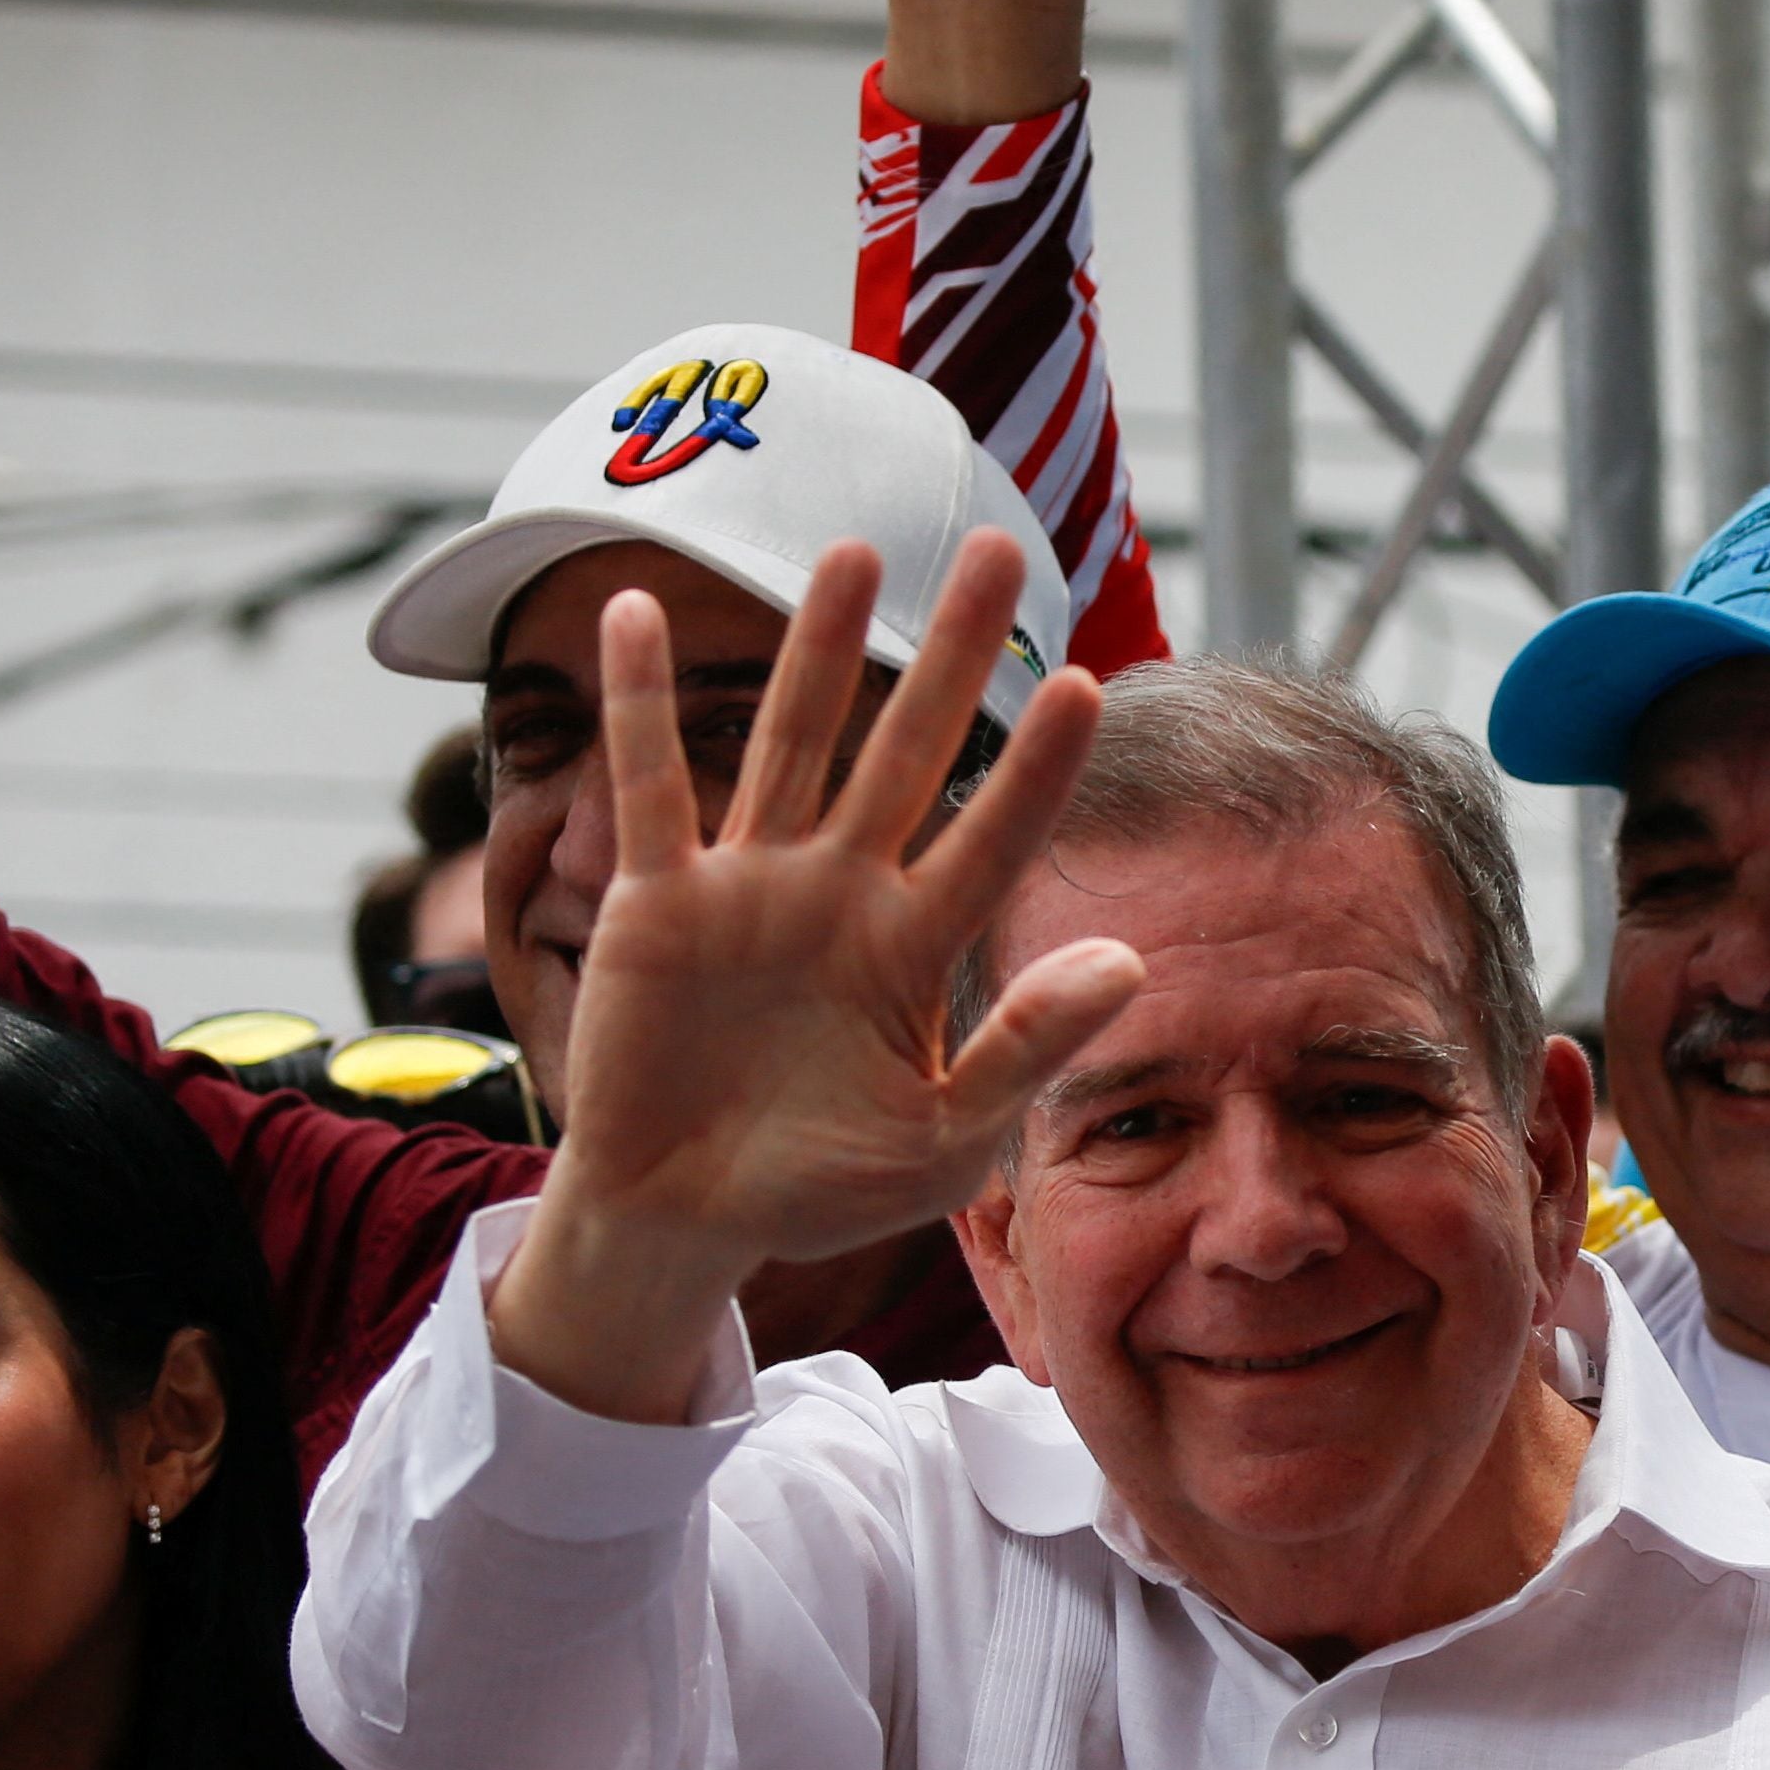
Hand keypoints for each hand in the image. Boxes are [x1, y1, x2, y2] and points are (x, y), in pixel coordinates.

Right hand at [481, 532, 1140, 1422]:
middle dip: (948, 653)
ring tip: (855, 551)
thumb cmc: (822, 1186)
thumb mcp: (941, 1144)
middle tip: (998, 550)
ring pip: (791, 741)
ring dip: (816, 647)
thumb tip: (1131, 964)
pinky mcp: (658, 900)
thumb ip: (1027, 1052)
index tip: (1081, 680)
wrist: (686, 1219)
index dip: (1034, 765)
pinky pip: (650, 787)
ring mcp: (750, 885)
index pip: (993, 835)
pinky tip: (640, 612)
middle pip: (904, 750)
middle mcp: (842, 891)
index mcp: (916, 945)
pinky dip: (638, 703)